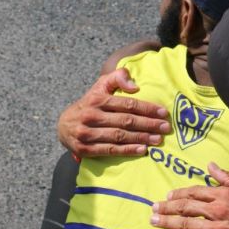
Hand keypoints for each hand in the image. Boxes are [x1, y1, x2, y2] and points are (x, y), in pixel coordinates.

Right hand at [57, 68, 171, 157]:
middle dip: (148, 124)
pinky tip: (142, 150)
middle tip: (166, 127)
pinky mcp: (84, 149)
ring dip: (141, 138)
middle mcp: (91, 116)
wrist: (63, 125)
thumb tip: (134, 86)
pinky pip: (110, 150)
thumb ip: (117, 78)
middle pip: (126, 121)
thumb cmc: (89, 103)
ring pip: (119, 136)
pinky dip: (127, 151)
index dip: (147, 108)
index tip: (163, 112)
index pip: (127, 104)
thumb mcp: (100, 86)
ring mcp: (87, 133)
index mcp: (97, 99)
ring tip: (158, 139)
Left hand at [152, 163, 228, 228]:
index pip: (195, 191)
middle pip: (185, 207)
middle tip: (154, 208)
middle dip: (167, 207)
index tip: (169, 196)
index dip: (180, 194)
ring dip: (166, 222)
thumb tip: (211, 165)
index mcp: (225, 194)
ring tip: (153, 221)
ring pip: (184, 224)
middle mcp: (218, 210)